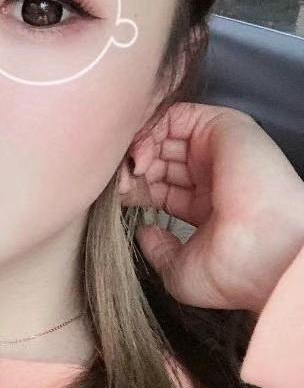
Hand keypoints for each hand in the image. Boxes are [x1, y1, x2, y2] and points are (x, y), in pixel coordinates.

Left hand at [119, 102, 303, 314]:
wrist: (268, 255)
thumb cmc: (235, 271)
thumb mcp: (181, 272)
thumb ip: (158, 250)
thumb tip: (145, 233)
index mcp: (205, 206)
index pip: (158, 185)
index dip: (135, 188)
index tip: (118, 198)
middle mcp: (210, 176)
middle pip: (158, 157)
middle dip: (132, 168)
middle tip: (120, 183)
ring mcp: (216, 150)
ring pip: (163, 134)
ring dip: (139, 148)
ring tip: (132, 171)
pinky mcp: (223, 127)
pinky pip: (176, 115)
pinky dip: (153, 129)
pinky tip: (143, 155)